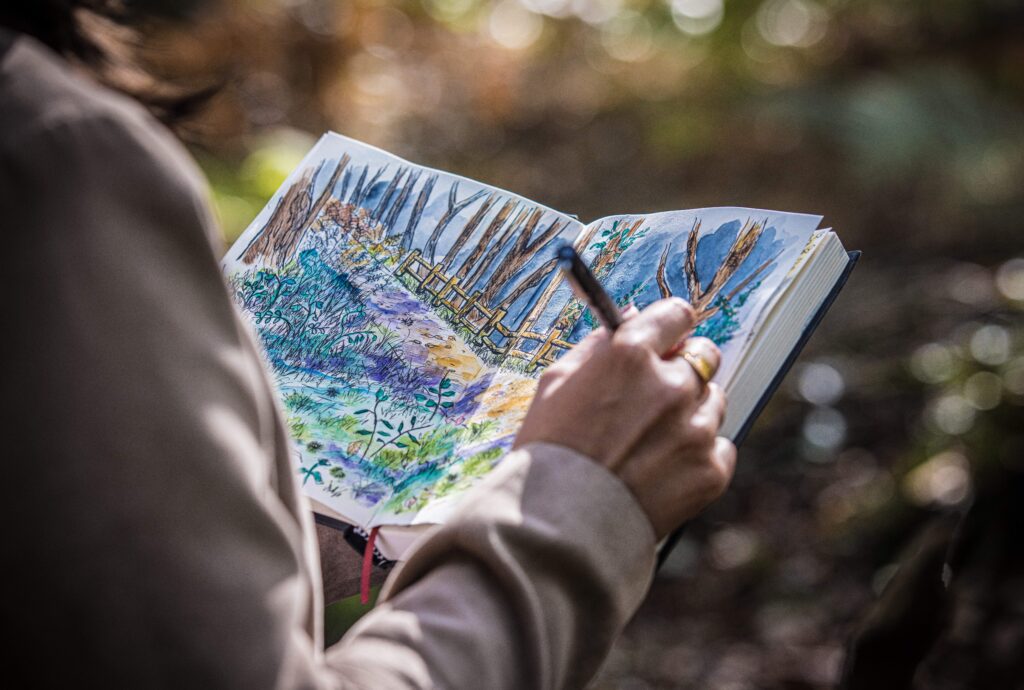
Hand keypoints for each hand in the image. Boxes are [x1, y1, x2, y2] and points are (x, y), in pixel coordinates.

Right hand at [514, 298, 736, 538]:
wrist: (560, 524)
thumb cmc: (549, 450)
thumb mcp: (557, 383)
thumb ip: (599, 345)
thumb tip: (630, 318)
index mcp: (631, 355)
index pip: (677, 315)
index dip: (670, 325)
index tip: (667, 337)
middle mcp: (672, 385)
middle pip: (705, 356)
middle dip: (686, 366)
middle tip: (659, 392)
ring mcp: (696, 429)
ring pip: (714, 402)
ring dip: (691, 412)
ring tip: (653, 441)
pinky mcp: (711, 470)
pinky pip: (720, 448)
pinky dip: (699, 455)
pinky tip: (664, 469)